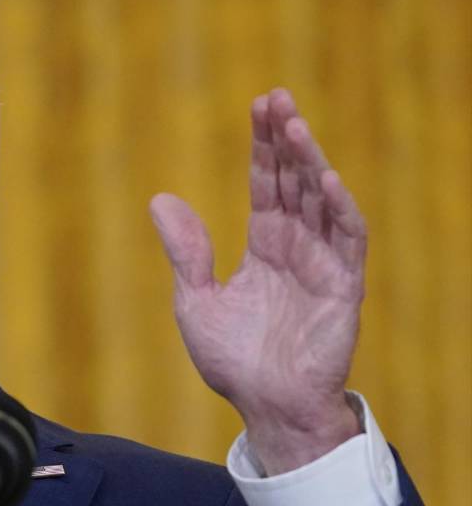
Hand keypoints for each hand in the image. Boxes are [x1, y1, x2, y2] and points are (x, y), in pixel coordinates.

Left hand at [149, 88, 364, 474]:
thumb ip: (186, 251)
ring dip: (311, 163)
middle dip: (287, 140)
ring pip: (321, 201)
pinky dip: (339, 210)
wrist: (266, 407)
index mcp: (265, 246)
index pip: (266, 184)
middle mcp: (297, 247)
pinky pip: (347, 241)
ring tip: (295, 126)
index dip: (263, 146)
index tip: (259, 105)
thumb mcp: (195, 300)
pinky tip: (326, 180)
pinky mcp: (343, 288)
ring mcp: (322, 265)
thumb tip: (159, 199)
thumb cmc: (234, 360)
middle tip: (277, 98)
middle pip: (295, 181)